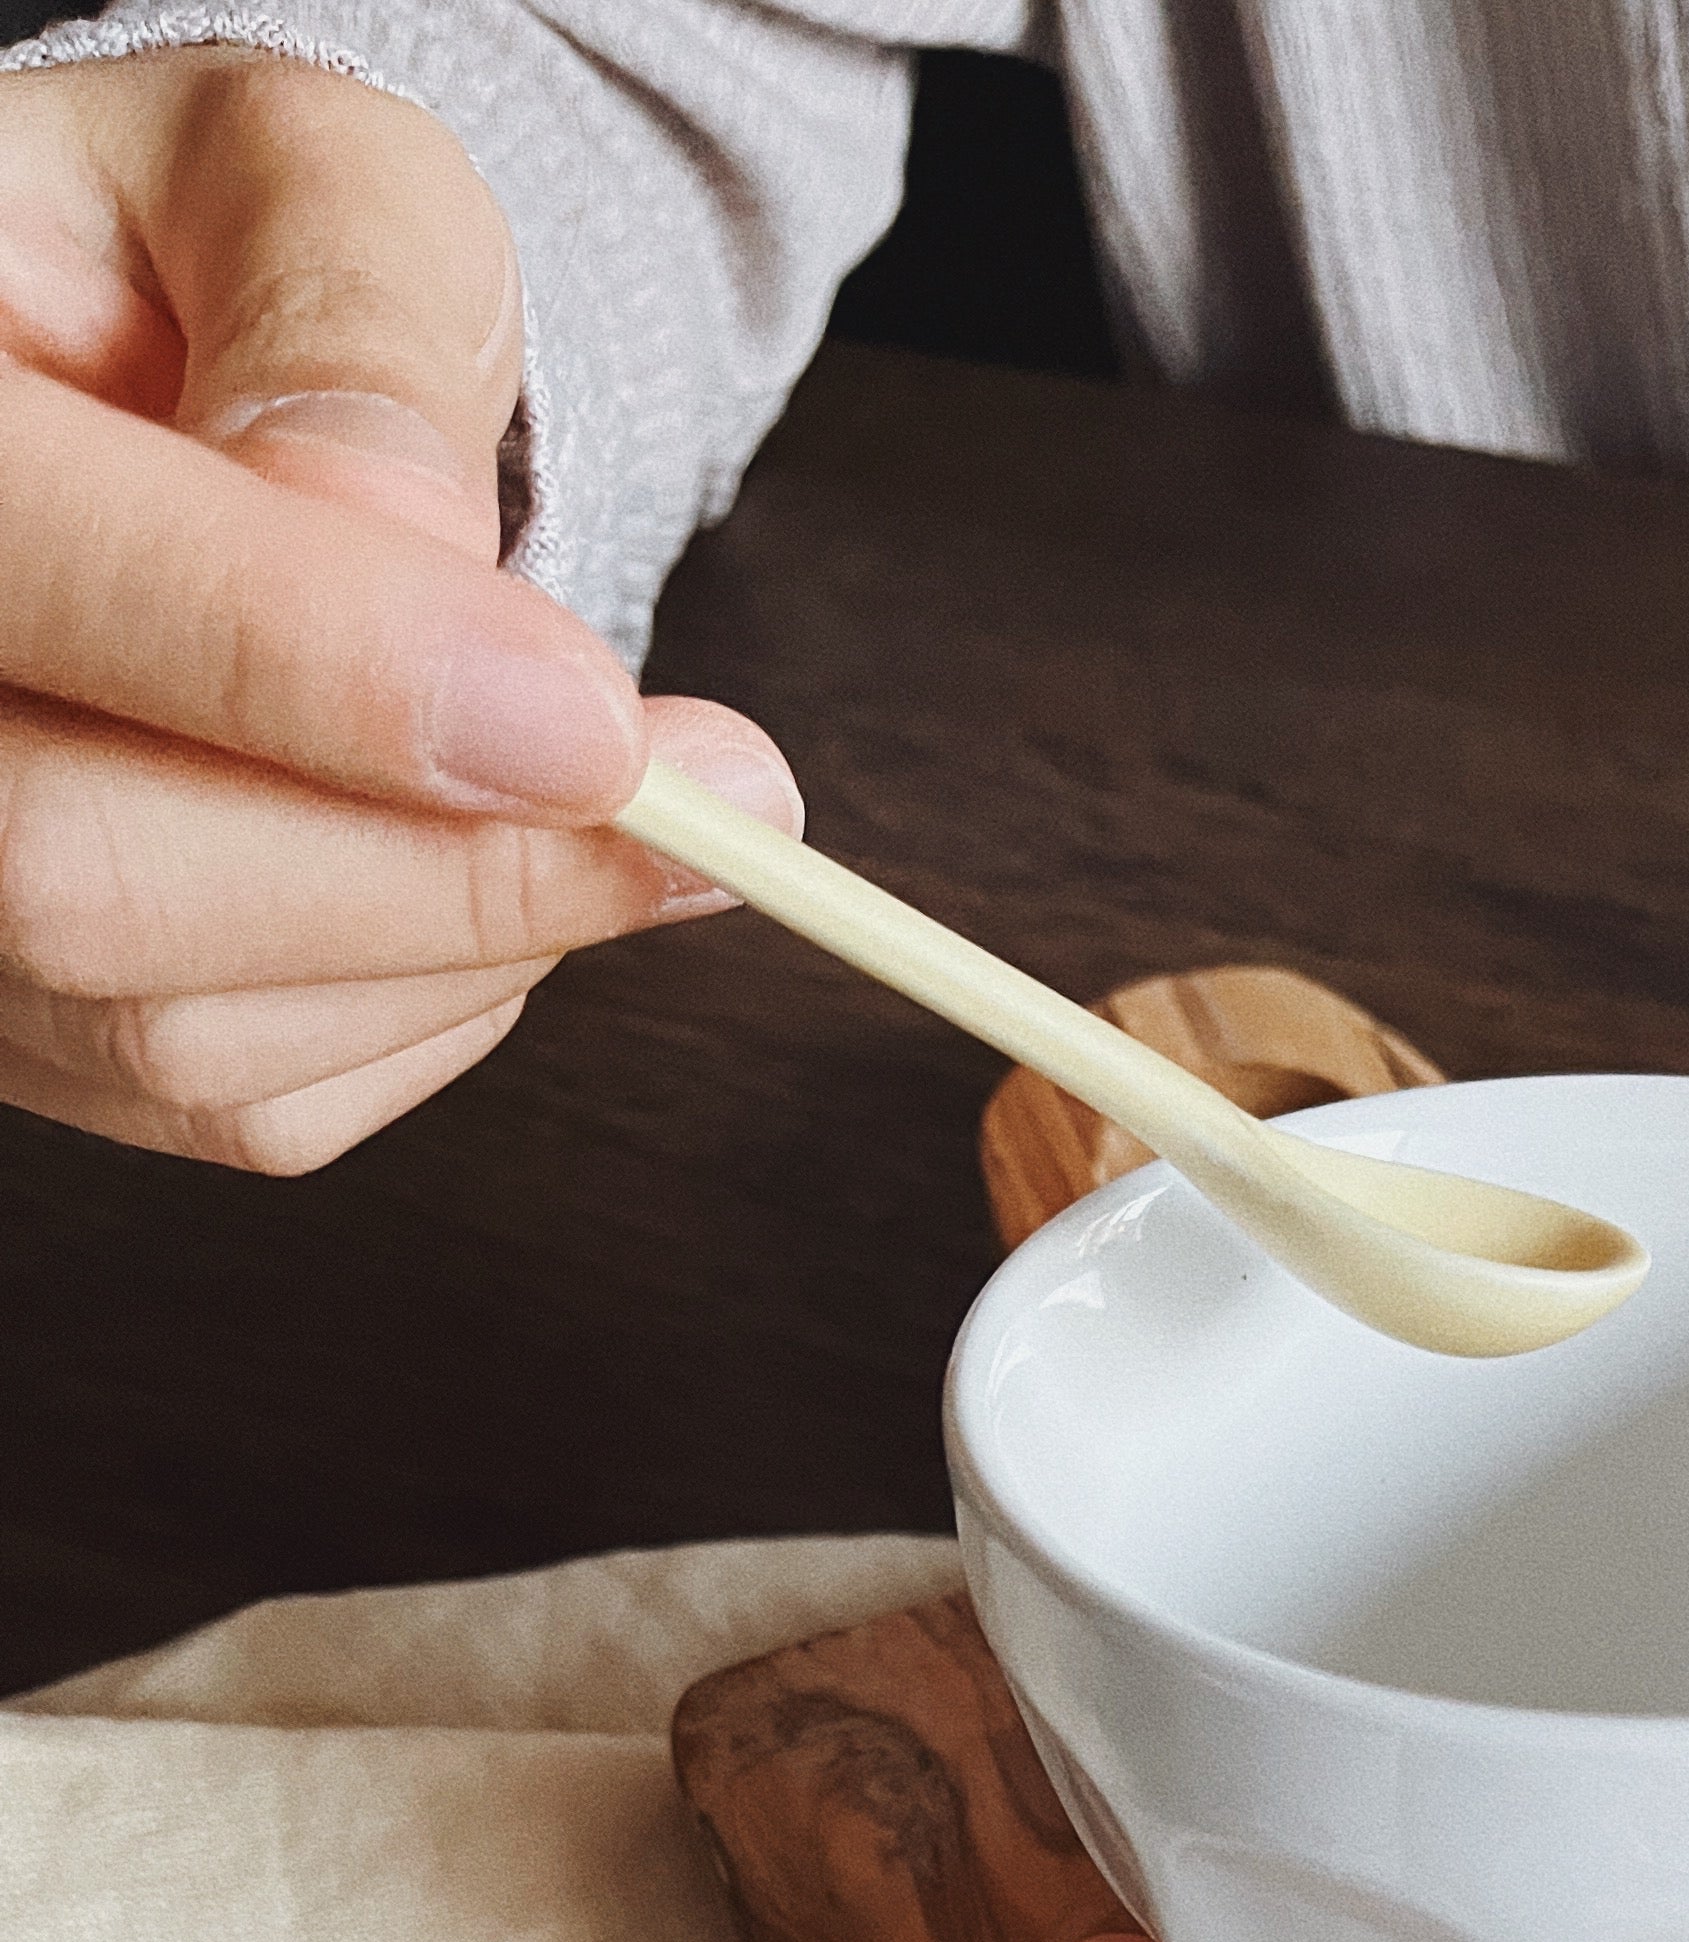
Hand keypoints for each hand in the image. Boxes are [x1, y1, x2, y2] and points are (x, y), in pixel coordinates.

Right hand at [0, 49, 796, 1169]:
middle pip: (82, 877)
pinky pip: (251, 1105)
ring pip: (178, 1032)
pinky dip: (427, 1003)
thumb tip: (418, 558)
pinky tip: (462, 859)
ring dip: (463, 940)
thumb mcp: (299, 185)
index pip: (40, 566)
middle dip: (444, 871)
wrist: (152, 408)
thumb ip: (355, 321)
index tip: (596, 726)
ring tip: (588, 789)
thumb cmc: (214, 281)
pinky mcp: (27, 1041)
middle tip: (716, 800)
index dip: (314, 668)